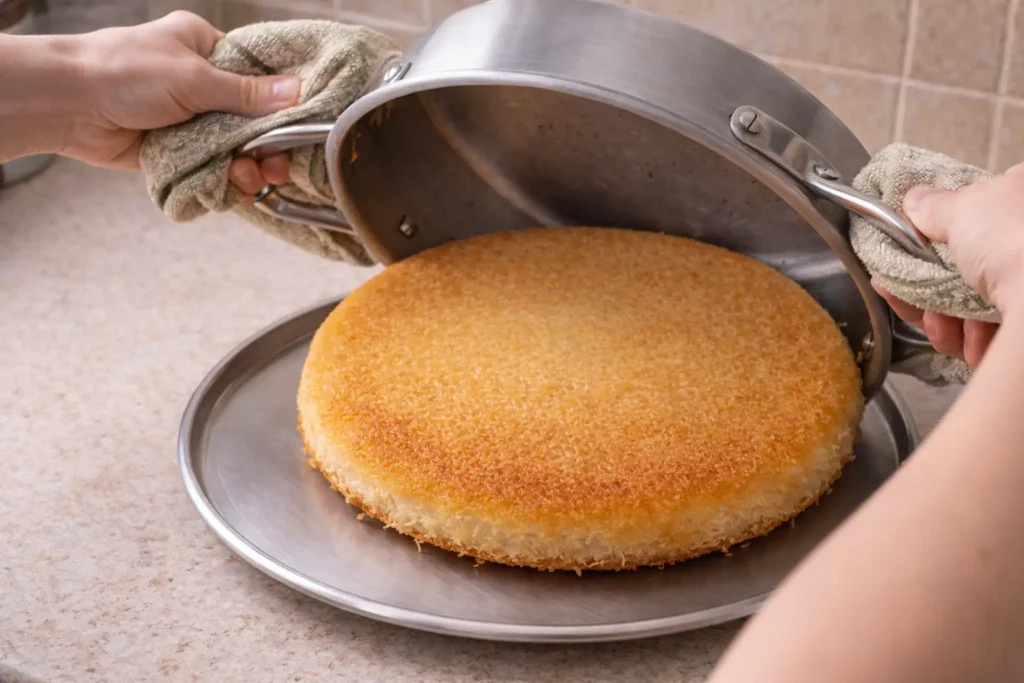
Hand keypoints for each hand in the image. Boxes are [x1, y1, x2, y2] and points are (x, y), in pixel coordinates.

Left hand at [65, 11, 298, 171]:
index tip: (300, 126)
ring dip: (247, 168)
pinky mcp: (179, 151)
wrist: (68, 105)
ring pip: (236, 149)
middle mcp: (202, 84)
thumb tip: (296, 92)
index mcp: (206, 48)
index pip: (260, 75)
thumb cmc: (122, 72)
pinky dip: (225, 182)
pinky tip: (232, 187)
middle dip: (266, 146)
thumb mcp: (193, 78)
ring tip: (247, 178)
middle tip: (275, 166)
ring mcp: (191, 120)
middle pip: (253, 120)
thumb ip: (246, 93)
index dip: (283, 102)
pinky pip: (213, 169)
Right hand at [877, 165, 1023, 365]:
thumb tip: (915, 200)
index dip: (934, 237)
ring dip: (944, 320)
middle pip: (963, 267)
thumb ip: (935, 206)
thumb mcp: (964, 209)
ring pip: (972, 304)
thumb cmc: (1015, 240)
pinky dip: (970, 340)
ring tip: (940, 326)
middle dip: (930, 290)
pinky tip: (965, 342)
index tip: (905, 255)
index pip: (973, 215)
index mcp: (1021, 197)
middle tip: (910, 297)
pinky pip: (990, 332)